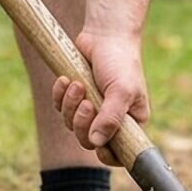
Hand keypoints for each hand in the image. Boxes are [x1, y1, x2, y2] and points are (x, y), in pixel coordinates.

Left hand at [54, 30, 149, 159]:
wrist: (104, 36)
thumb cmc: (120, 63)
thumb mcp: (121, 91)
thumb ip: (110, 119)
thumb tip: (96, 142)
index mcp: (131, 123)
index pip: (120, 153)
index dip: (107, 154)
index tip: (99, 145)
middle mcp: (112, 120)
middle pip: (89, 140)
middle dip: (82, 123)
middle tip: (86, 103)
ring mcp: (93, 110)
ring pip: (72, 125)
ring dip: (70, 105)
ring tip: (77, 84)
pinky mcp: (76, 97)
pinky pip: (60, 108)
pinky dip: (60, 95)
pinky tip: (66, 79)